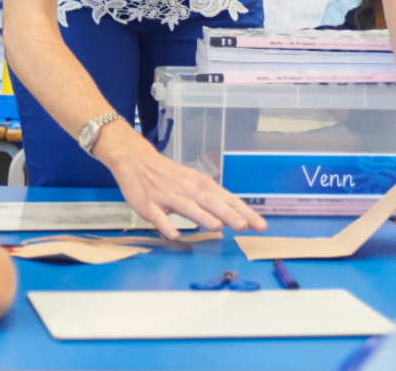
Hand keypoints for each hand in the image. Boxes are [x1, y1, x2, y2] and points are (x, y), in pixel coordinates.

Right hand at [96, 124, 267, 240]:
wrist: (135, 159)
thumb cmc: (168, 174)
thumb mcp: (193, 181)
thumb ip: (212, 199)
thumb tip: (236, 214)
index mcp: (200, 184)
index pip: (227, 199)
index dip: (243, 211)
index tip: (260, 224)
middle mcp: (187, 188)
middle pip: (210, 202)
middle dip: (228, 214)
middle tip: (244, 226)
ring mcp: (167, 196)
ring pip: (187, 207)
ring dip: (202, 217)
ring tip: (217, 227)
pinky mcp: (148, 204)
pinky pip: (158, 217)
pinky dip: (166, 226)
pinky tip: (175, 236)